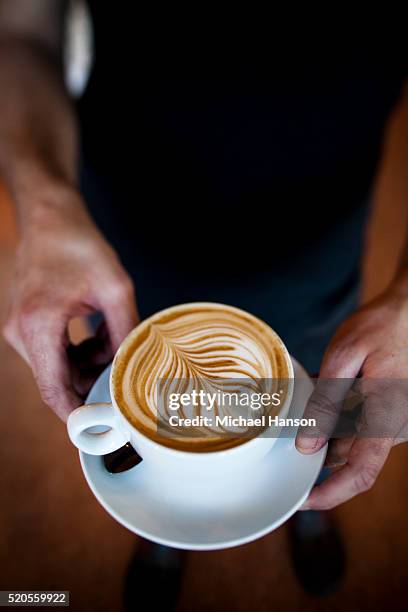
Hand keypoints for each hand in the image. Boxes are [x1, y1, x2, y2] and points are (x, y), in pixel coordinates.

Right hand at [3, 185, 137, 420]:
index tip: (100, 432)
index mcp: (39, 326)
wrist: (50, 216)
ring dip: (88, 366)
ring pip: (57, 368)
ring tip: (116, 345)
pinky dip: (78, 353)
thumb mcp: (115, 288)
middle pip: (57, 381)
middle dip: (92, 386)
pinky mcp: (26, 323)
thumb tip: (134, 368)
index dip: (76, 416)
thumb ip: (124, 332)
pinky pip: (53, 353)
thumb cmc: (79, 245)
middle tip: (125, 385)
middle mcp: (21, 332)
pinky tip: (100, 337)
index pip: (53, 390)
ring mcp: (20, 328)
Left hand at [295, 277, 407, 508]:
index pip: (361, 472)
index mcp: (385, 416)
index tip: (304, 502)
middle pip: (349, 453)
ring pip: (350, 437)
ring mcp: (393, 418)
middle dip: (318, 445)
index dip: (332, 494)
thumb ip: (326, 400)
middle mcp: (393, 425)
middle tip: (290, 426)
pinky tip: (325, 387)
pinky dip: (337, 411)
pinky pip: (358, 421)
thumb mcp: (345, 356)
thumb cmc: (381, 326)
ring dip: (326, 424)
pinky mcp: (389, 409)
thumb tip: (307, 444)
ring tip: (310, 397)